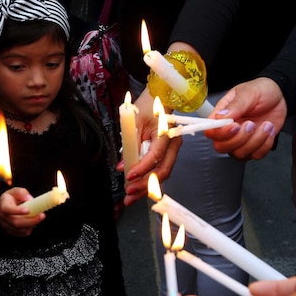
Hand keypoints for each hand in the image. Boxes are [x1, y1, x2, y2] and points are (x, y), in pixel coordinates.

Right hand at [0, 187, 43, 235]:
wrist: (3, 207)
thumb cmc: (10, 198)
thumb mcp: (15, 191)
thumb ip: (22, 193)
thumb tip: (30, 199)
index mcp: (3, 205)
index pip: (7, 209)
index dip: (17, 211)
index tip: (28, 210)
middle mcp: (3, 217)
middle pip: (16, 222)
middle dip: (31, 220)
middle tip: (42, 215)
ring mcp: (6, 226)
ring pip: (20, 230)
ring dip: (32, 224)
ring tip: (38, 217)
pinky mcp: (11, 232)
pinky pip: (22, 233)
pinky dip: (30, 229)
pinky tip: (32, 222)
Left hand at [122, 88, 181, 205]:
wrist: (160, 99)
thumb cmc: (148, 106)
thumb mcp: (134, 121)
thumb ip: (129, 145)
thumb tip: (122, 166)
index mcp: (165, 133)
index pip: (155, 155)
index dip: (142, 168)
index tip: (128, 176)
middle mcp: (173, 144)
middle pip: (162, 171)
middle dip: (145, 185)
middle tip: (129, 193)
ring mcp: (173, 150)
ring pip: (162, 174)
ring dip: (146, 187)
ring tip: (131, 196)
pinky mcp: (168, 154)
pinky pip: (160, 170)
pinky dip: (149, 181)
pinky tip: (138, 189)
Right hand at [204, 78, 285, 159]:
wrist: (280, 95)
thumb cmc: (261, 90)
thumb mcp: (248, 93)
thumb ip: (235, 105)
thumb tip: (220, 116)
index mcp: (222, 116)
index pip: (211, 131)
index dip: (221, 133)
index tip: (235, 125)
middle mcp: (229, 130)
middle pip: (221, 147)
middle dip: (238, 139)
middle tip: (251, 124)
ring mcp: (241, 140)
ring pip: (239, 154)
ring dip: (255, 141)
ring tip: (266, 125)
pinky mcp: (254, 146)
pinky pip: (255, 155)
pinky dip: (265, 145)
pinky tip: (269, 131)